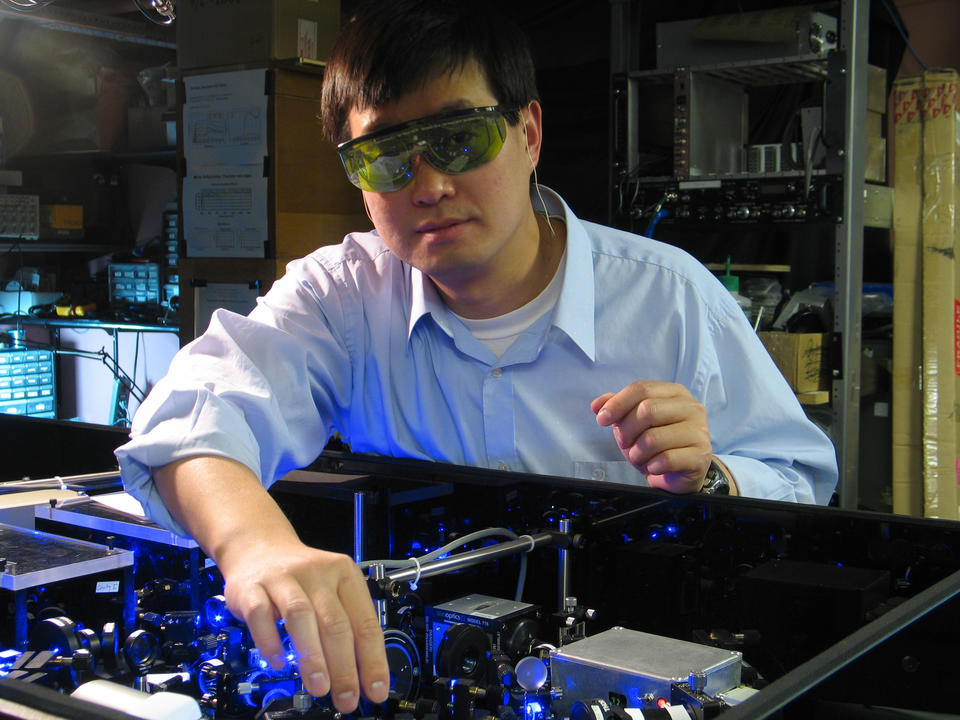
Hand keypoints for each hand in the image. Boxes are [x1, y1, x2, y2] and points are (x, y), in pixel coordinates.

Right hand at [152, 457, 389, 711]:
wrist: (260, 548)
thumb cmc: (303, 579)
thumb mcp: (332, 593)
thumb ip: (347, 628)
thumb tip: (363, 676)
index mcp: (345, 576)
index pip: (365, 622)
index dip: (372, 659)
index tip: (375, 690)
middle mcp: (317, 573)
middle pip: (336, 623)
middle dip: (344, 666)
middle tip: (347, 698)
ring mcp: (283, 579)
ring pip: (301, 617)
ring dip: (312, 656)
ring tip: (320, 687)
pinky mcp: (252, 588)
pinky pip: (261, 616)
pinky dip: (271, 642)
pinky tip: (279, 663)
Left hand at [591, 380, 712, 493]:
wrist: (679, 473)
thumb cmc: (657, 443)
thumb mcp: (633, 422)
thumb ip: (617, 408)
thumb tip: (597, 405)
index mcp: (675, 393)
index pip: (641, 388)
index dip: (617, 403)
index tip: (602, 420)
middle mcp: (691, 407)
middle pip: (646, 410)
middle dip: (627, 431)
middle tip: (624, 443)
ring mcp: (699, 431)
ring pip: (653, 438)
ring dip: (637, 453)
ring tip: (640, 457)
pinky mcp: (700, 455)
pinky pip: (665, 459)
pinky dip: (652, 466)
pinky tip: (654, 467)